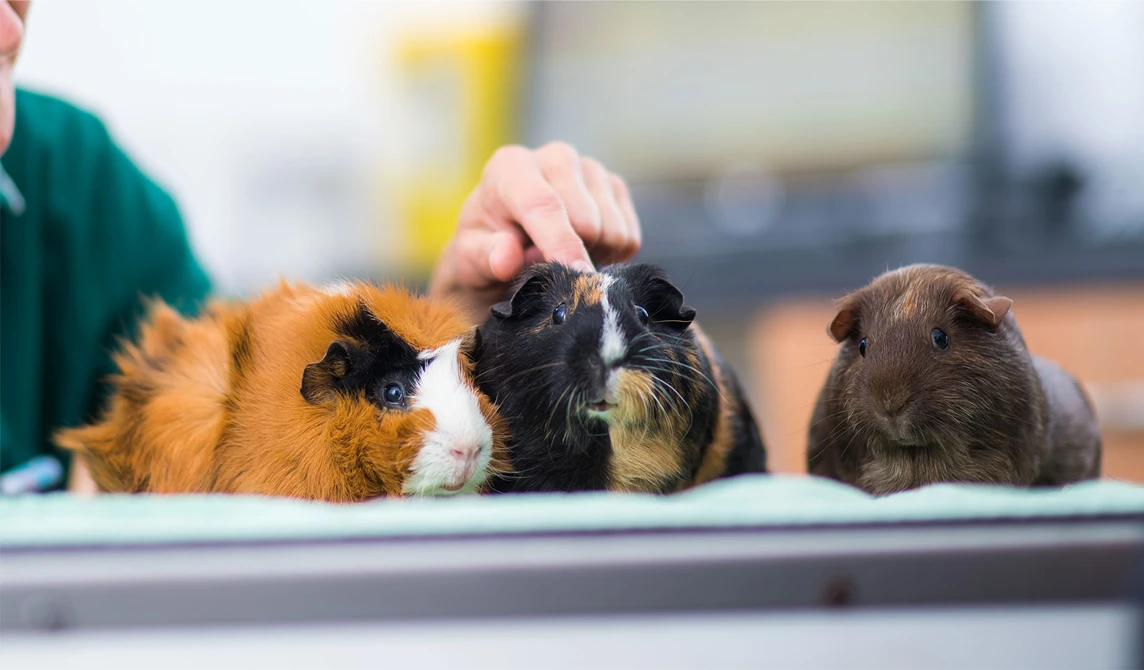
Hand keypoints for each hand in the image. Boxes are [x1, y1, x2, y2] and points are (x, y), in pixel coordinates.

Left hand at [429, 141, 640, 320]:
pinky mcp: (615, 186)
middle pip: (586, 221)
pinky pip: (629, 235)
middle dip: (571, 256)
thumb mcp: (470, 261)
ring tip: (561, 258)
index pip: (543, 204)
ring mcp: (590, 168)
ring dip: (592, 257)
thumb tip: (507, 255)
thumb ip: (484, 257)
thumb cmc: (485, 250)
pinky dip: (611, 255)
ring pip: (612, 230)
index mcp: (510, 166)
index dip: (561, 243)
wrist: (507, 244)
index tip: (576, 276)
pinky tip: (584, 252)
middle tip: (545, 268)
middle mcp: (555, 157)